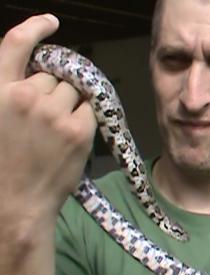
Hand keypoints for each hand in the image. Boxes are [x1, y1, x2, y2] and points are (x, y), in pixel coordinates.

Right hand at [0, 14, 96, 237]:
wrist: (16, 204)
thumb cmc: (3, 164)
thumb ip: (11, 94)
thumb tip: (39, 75)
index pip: (14, 45)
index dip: (35, 28)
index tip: (50, 23)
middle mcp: (24, 97)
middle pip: (53, 74)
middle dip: (53, 88)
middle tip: (45, 117)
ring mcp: (54, 113)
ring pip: (74, 91)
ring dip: (69, 103)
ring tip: (55, 131)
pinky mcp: (78, 129)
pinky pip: (89, 109)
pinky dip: (84, 118)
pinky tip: (69, 137)